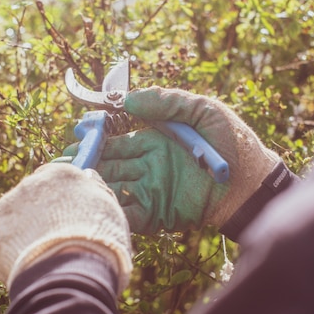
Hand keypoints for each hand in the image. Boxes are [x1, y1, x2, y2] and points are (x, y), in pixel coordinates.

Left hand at [0, 163, 132, 290]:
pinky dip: (4, 259)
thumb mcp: (109, 214)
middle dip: (38, 220)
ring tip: (39, 263)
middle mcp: (32, 182)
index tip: (62, 218)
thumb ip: (96, 192)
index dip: (58, 200)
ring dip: (21, 238)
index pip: (54, 178)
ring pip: (13, 221)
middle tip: (52, 245)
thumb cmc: (100, 247)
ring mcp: (8, 204)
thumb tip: (88, 175)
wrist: (71, 276)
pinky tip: (23, 273)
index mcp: (64, 175)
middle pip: (31, 198)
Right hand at [58, 87, 280, 234]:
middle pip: (107, 163)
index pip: (115, 138)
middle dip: (84, 162)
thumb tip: (128, 99)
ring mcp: (151, 190)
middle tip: (61, 161)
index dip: (94, 137)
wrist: (251, 182)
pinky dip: (110, 211)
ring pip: (112, 187)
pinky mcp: (158, 213)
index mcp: (154, 140)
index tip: (76, 133)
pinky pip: (129, 213)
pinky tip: (91, 206)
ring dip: (91, 185)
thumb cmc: (232, 142)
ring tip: (66, 183)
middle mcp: (147, 165)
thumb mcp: (202, 110)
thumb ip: (167, 102)